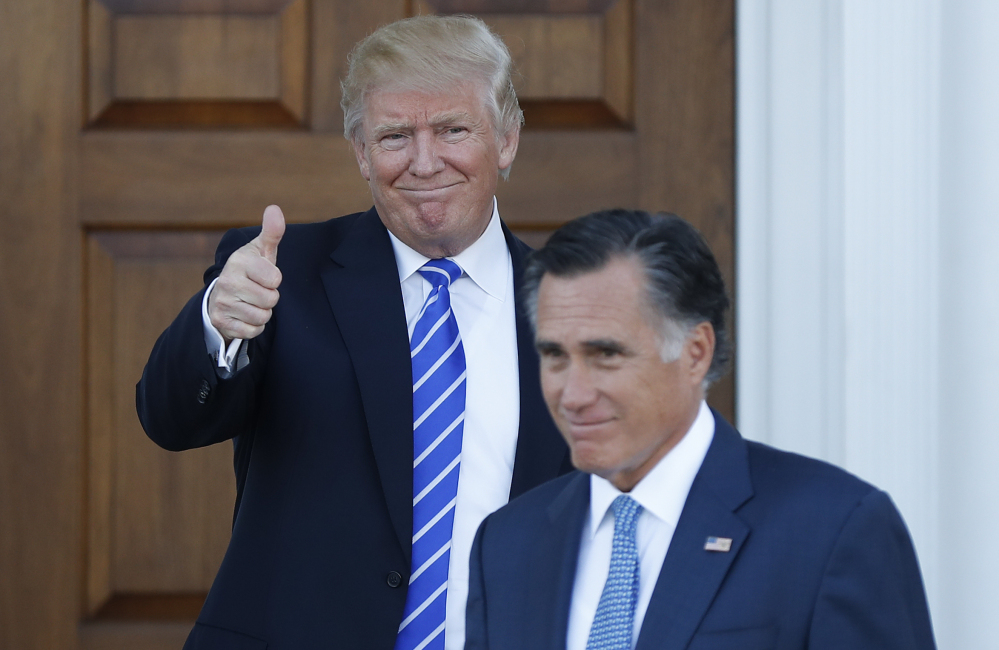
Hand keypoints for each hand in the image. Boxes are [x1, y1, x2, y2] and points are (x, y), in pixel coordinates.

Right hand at [209, 205, 284, 341]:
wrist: (223, 294)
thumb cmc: (250, 270)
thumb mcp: (261, 251)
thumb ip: (272, 232)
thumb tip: (274, 209)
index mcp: (239, 261)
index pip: (275, 279)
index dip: (274, 280)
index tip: (263, 275)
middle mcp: (227, 281)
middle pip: (271, 300)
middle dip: (269, 298)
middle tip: (257, 290)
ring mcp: (222, 302)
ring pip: (262, 317)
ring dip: (262, 312)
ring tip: (250, 301)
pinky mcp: (221, 322)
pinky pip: (253, 331)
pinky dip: (253, 326)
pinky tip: (244, 314)